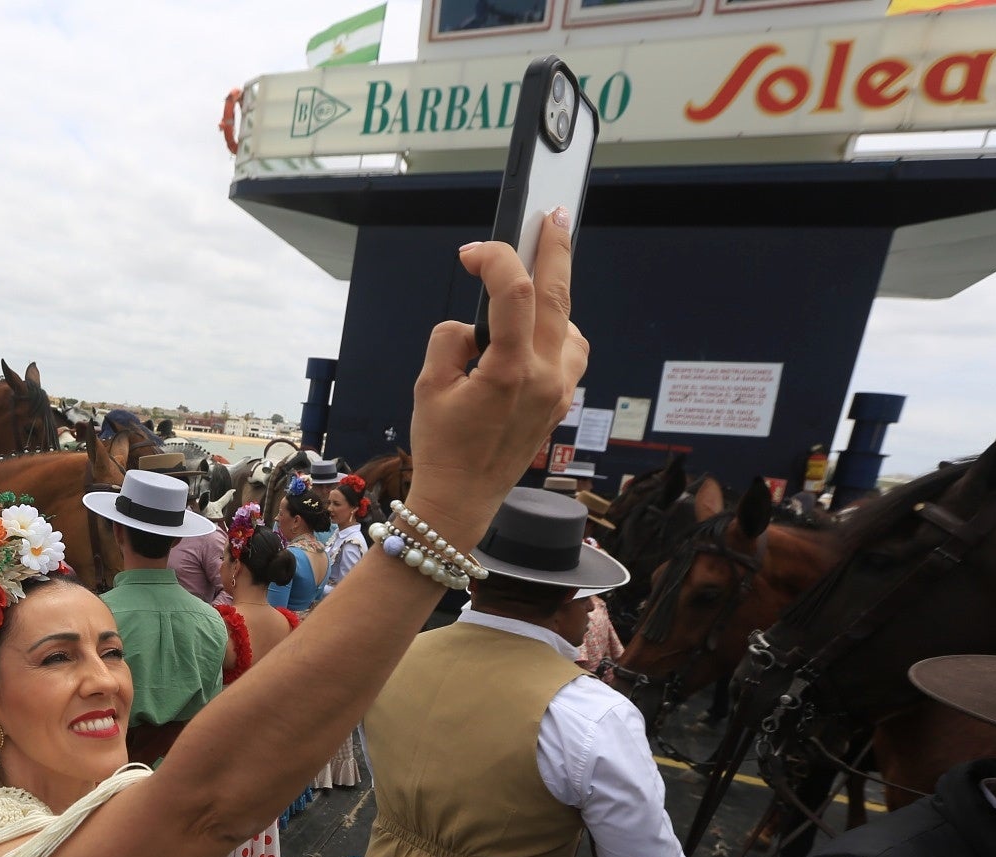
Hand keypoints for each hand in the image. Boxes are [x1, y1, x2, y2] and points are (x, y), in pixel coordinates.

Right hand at [405, 211, 588, 542]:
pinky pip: (569, 350)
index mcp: (509, 373)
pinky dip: (554, 330)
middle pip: (557, 296)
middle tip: (554, 216)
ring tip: (525, 284)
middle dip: (555, 250)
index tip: (472, 253)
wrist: (462, 501)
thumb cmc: (442, 450)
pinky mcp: (561, 400)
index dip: (495, 259)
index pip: (513, 293)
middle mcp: (544, 379)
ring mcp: (559, 390)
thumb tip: (472, 325)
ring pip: (567, 323)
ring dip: (550, 296)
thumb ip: (449, 340)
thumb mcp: (427, 387)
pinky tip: (531, 332)